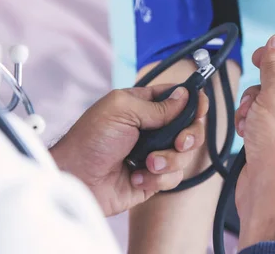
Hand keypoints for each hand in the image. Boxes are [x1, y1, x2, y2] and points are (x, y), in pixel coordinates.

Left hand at [50, 85, 207, 215]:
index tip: (200, 108)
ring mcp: (155, 154)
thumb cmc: (90, 140)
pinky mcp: (153, 179)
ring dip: (168, 160)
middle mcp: (153, 129)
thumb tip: (185, 96)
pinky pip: (174, 177)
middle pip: (191, 128)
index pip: (180, 99)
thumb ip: (158, 106)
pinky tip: (137, 177)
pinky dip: (157, 178)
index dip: (194, 102)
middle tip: (179, 142)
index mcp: (145, 106)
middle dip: (189, 136)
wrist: (75, 179)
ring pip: (185, 155)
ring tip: (147, 163)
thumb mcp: (122, 110)